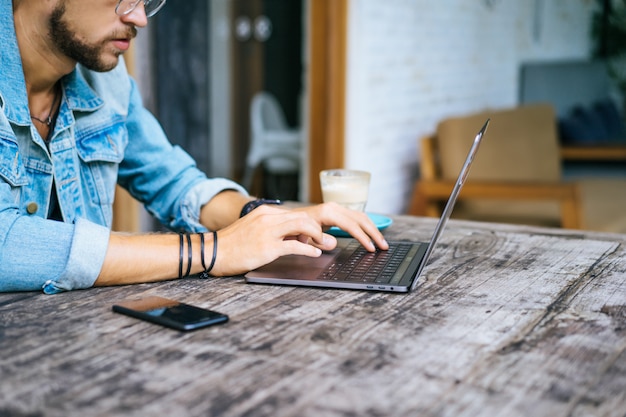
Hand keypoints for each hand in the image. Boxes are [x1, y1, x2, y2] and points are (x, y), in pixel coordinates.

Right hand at [211, 205, 334, 275]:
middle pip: (303, 217)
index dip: (310, 224)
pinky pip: (295, 246)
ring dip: (317, 236)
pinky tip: (315, 254)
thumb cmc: (232, 244)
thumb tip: (293, 237)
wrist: (212, 252)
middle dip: (318, 228)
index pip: (295, 213)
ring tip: (322, 245)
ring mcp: (268, 231)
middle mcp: (268, 218)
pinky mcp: (268, 247)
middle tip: (325, 239)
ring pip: (303, 226)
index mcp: (265, 212)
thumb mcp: (253, 229)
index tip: (317, 233)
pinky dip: (309, 250)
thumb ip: (272, 230)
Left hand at [292, 202, 388, 251]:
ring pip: (361, 217)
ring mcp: (337, 208)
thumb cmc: (295, 228)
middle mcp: (334, 208)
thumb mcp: (303, 236)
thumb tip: (333, 243)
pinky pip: (356, 217)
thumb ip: (318, 240)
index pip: (351, 225)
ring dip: (373, 230)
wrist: (288, 219)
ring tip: (382, 243)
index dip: (363, 237)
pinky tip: (372, 235)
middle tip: (384, 247)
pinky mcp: (338, 212)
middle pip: (361, 219)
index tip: (371, 248)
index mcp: (327, 213)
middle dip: (374, 233)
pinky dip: (366, 226)